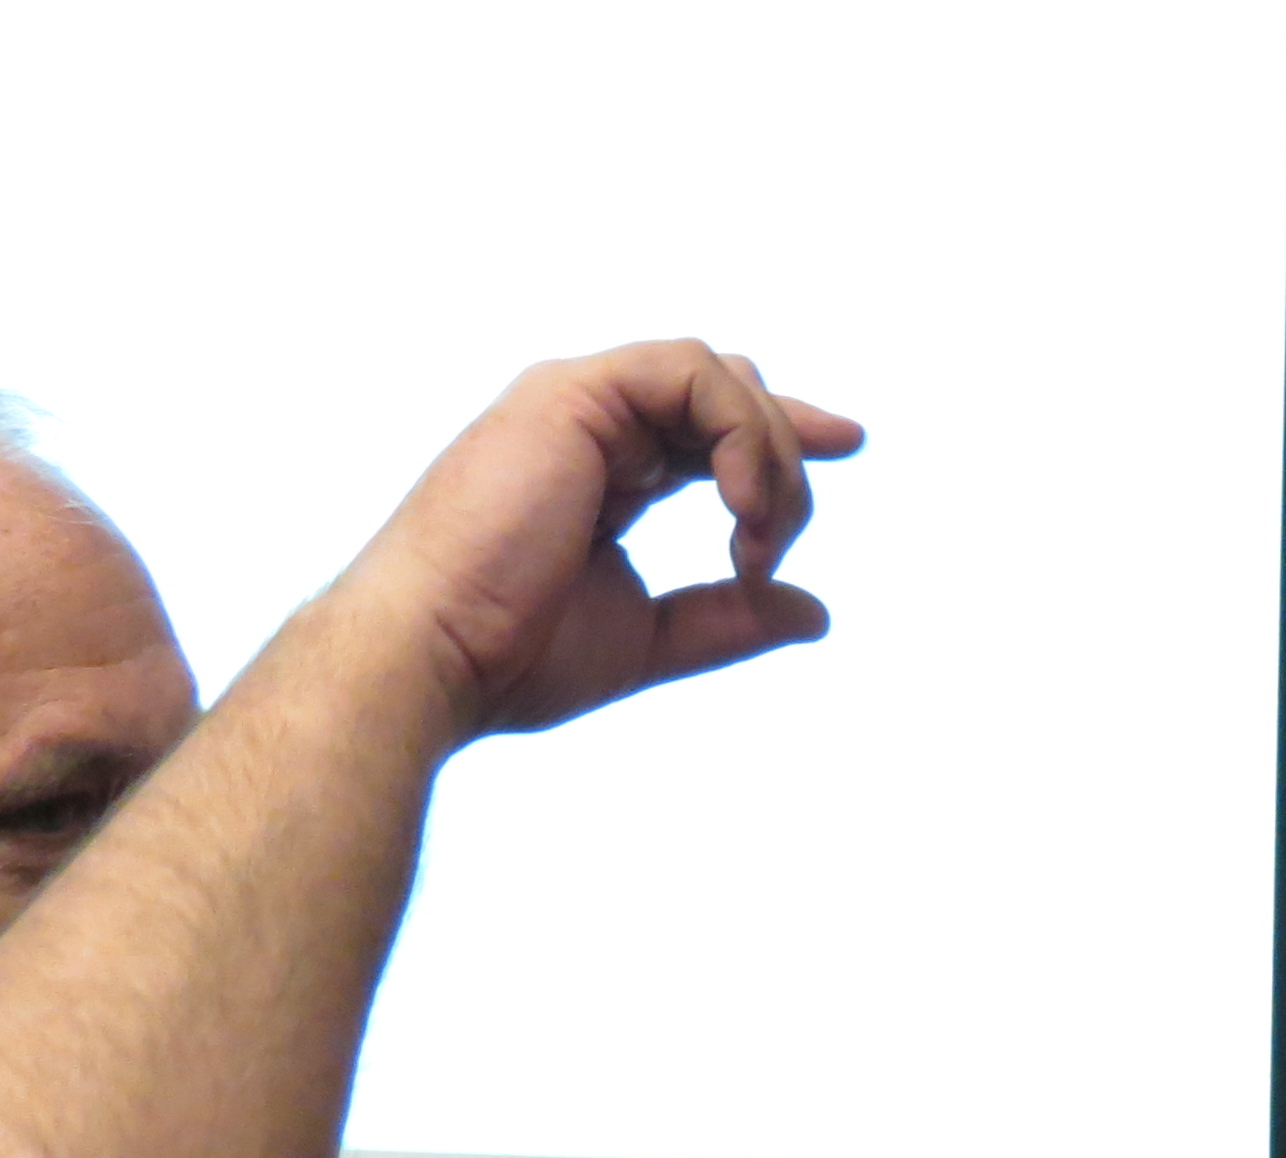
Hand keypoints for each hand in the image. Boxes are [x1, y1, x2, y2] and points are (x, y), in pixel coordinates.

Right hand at [334, 341, 865, 741]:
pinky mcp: (571, 394)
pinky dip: (737, 434)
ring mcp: (578, 402)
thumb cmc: (514, 656)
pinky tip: (738, 508)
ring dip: (765, 459)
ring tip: (755, 542)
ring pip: (720, 378)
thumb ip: (729, 617)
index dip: (781, 434)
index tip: (848, 442)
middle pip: (727, 394)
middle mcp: (591, 425)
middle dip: (784, 456)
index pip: (710, 428)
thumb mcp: (651, 637)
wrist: (437, 655)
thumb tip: (816, 611)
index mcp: (605, 472)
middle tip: (779, 542)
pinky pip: (691, 372)